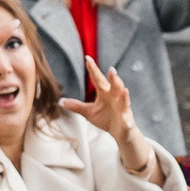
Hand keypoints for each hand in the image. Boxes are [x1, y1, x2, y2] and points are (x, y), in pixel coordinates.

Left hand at [59, 53, 152, 172]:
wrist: (120, 132)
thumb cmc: (106, 118)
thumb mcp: (89, 112)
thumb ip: (77, 106)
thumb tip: (61, 101)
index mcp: (105, 93)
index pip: (98, 79)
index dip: (93, 69)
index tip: (87, 58)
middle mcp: (115, 98)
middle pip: (115, 86)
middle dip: (114, 78)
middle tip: (112, 69)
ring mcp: (123, 108)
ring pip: (124, 100)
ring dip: (124, 95)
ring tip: (124, 90)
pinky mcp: (126, 120)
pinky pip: (127, 120)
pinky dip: (128, 121)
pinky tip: (128, 122)